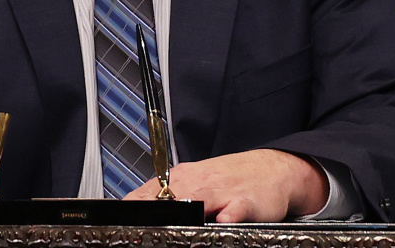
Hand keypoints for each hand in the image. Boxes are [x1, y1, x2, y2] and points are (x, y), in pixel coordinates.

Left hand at [123, 149, 327, 222]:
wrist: (273, 169)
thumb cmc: (231, 179)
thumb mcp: (197, 180)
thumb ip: (170, 193)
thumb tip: (136, 207)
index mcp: (184, 177)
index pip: (151, 191)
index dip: (135, 205)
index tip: (121, 217)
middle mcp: (200, 182)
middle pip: (170, 195)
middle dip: (154, 210)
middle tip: (139, 224)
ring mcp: (223, 192)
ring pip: (199, 198)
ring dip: (185, 209)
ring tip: (172, 222)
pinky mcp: (246, 202)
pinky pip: (235, 209)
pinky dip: (228, 214)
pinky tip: (222, 221)